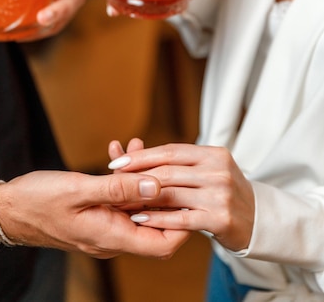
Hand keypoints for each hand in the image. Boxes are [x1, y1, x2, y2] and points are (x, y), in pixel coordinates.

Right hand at [0, 169, 189, 257]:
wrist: (7, 208)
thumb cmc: (36, 202)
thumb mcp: (78, 190)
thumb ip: (118, 189)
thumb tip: (156, 187)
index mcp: (111, 236)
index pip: (163, 243)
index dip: (182, 223)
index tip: (186, 194)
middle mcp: (111, 237)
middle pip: (153, 222)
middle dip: (161, 190)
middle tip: (162, 161)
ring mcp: (103, 227)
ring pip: (135, 205)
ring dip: (139, 178)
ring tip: (136, 148)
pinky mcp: (95, 215)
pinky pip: (117, 199)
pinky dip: (121, 178)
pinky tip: (116, 154)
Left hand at [107, 143, 254, 251]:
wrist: (258, 219)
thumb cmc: (224, 192)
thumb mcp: (209, 168)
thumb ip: (182, 162)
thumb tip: (140, 152)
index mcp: (213, 153)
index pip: (170, 151)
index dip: (142, 156)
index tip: (118, 161)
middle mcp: (218, 171)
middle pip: (168, 171)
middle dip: (136, 176)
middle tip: (113, 180)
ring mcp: (220, 194)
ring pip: (171, 194)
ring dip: (142, 198)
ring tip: (121, 200)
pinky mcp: (219, 218)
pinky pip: (180, 218)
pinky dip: (157, 218)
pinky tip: (140, 218)